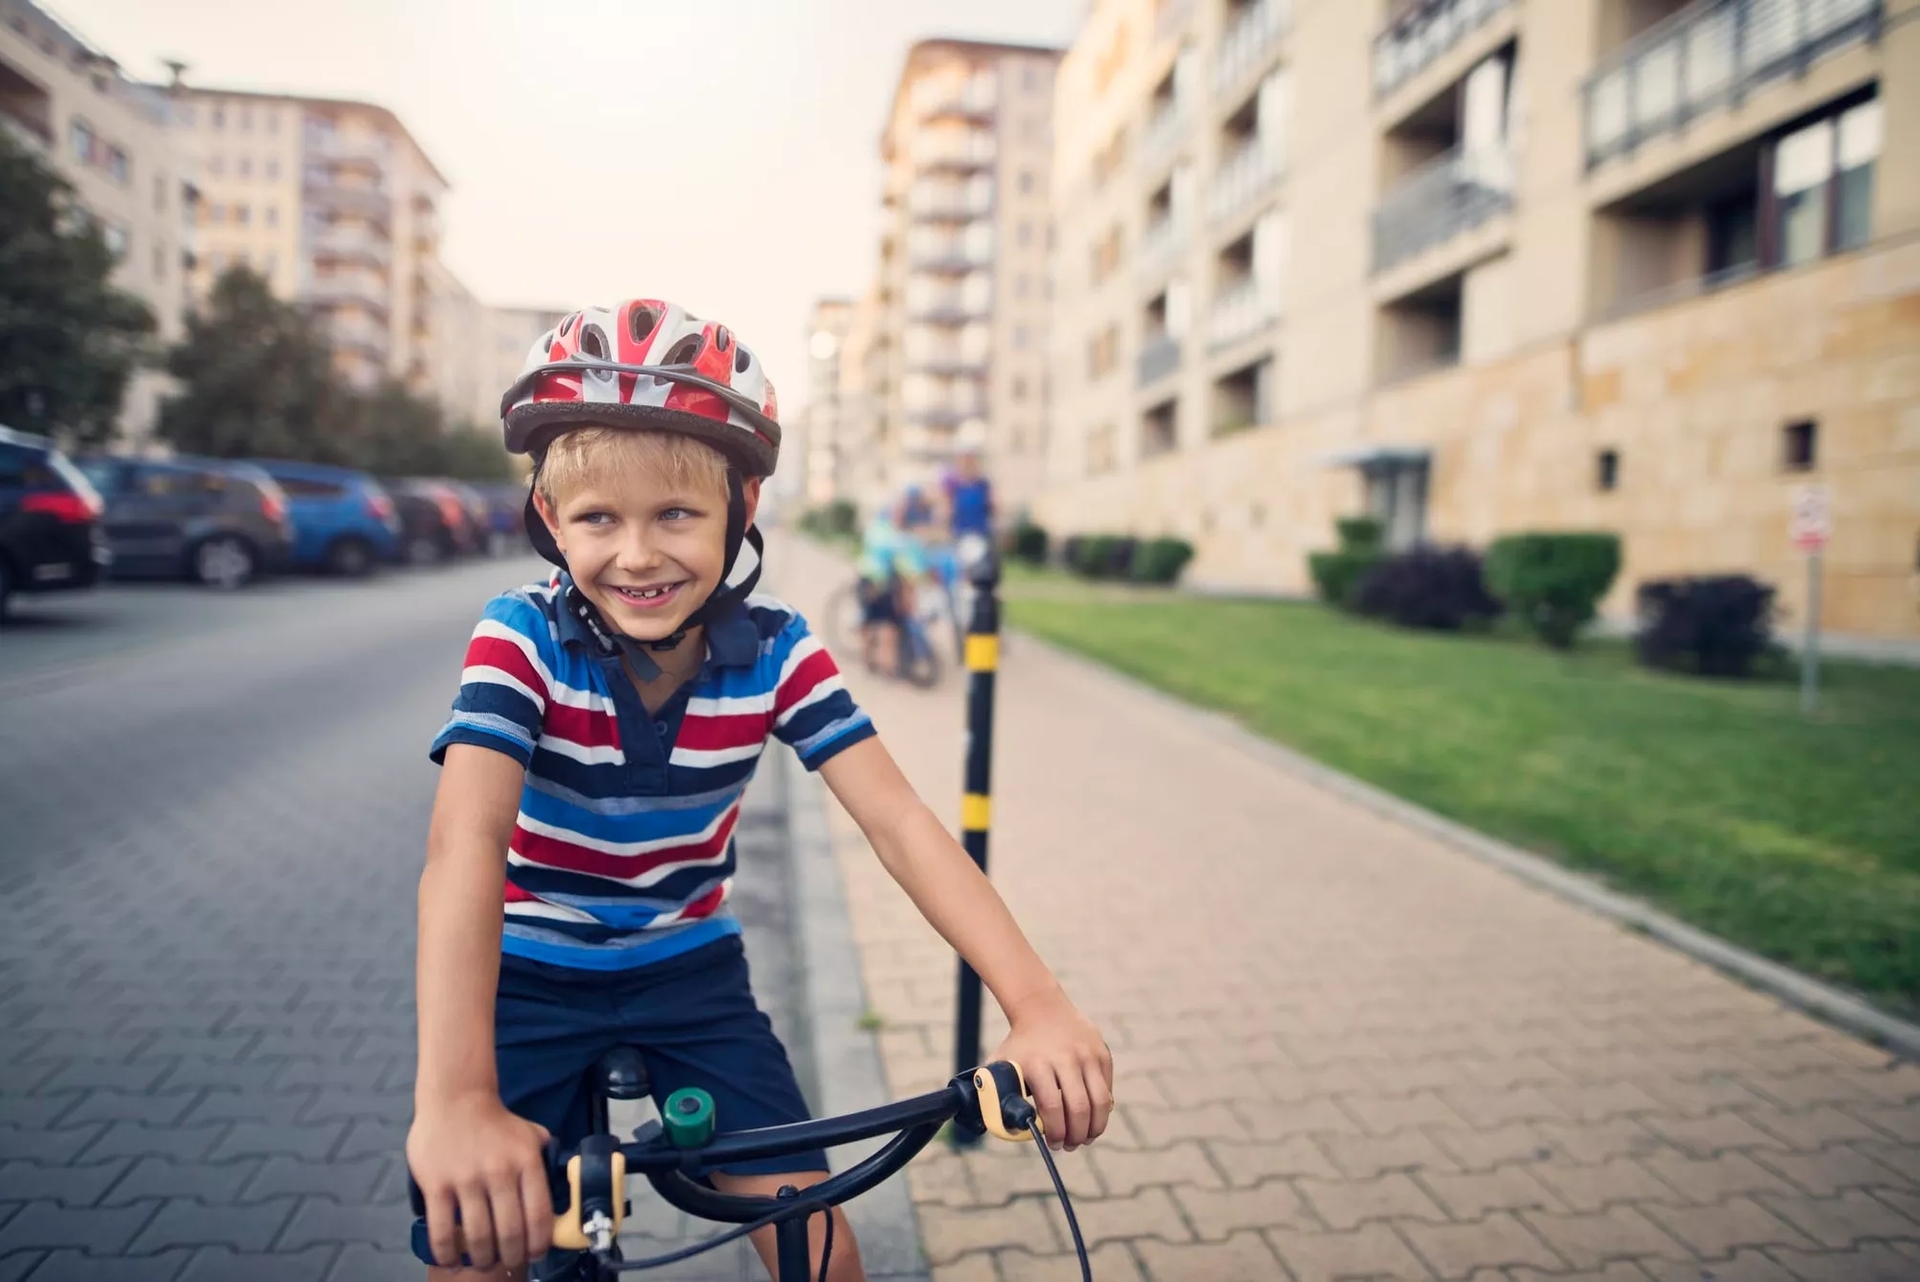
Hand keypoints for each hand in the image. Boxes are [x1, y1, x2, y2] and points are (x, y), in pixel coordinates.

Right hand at [407, 1091, 552, 1270]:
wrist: (455, 1098)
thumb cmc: (496, 1122)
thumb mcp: (531, 1135)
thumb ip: (544, 1162)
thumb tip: (562, 1190)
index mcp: (527, 1162)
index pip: (540, 1215)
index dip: (539, 1244)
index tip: (535, 1255)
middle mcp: (500, 1172)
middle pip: (510, 1232)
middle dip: (511, 1257)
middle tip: (508, 1263)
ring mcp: (466, 1179)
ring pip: (477, 1236)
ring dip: (482, 1258)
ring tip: (483, 1263)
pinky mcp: (437, 1184)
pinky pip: (442, 1229)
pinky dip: (447, 1252)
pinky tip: (450, 1260)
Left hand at [992, 992, 1112, 1151]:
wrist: (1042, 1009)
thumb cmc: (1020, 1047)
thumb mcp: (1002, 1066)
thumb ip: (997, 1096)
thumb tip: (1004, 1127)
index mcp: (1037, 1064)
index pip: (1052, 1108)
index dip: (1055, 1133)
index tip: (1053, 1144)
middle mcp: (1065, 1058)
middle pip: (1079, 1109)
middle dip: (1077, 1135)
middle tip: (1071, 1145)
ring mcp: (1087, 1055)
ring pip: (1101, 1102)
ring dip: (1095, 1127)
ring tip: (1086, 1137)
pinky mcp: (1102, 1053)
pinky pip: (1107, 1089)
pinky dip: (1103, 1109)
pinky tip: (1092, 1116)